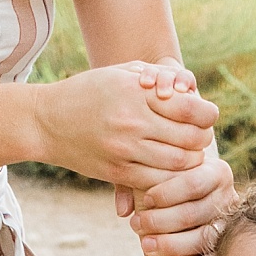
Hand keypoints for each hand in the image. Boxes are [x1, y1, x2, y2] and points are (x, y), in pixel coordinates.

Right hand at [35, 62, 217, 188]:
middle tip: (202, 138)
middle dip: (203, 139)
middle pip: (190, 138)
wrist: (47, 121)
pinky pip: (158, 181)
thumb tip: (190, 90)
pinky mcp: (118, 171)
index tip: (208, 116)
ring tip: (190, 155)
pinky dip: (171, 179)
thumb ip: (155, 79)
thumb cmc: (89, 92)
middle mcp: (132, 121)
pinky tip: (171, 172)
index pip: (189, 107)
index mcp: (136, 92)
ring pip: (178, 164)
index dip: (206, 114)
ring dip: (191, 162)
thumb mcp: (120, 74)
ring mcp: (125, 149)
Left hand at [124, 152, 235, 255]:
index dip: (165, 194)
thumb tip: (123, 210)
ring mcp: (229, 224)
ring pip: (203, 238)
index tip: (144, 201)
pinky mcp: (227, 249)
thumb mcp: (154, 178)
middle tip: (136, 225)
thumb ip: (135, 183)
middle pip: (194, 212)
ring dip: (171, 244)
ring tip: (145, 245)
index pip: (192, 183)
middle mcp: (228, 196)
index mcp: (216, 171)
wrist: (185, 211)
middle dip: (161, 221)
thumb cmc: (166, 190)